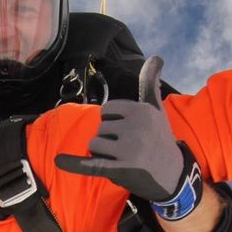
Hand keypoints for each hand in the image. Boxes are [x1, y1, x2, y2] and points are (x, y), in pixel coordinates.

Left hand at [55, 56, 189, 202]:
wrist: (172, 174)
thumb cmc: (160, 138)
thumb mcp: (156, 109)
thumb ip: (150, 83)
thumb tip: (156, 57)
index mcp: (140, 110)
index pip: (106, 111)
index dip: (112, 122)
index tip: (128, 131)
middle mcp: (135, 127)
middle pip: (100, 128)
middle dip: (109, 139)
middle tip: (129, 149)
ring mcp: (128, 149)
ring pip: (94, 145)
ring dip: (103, 154)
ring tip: (123, 159)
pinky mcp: (121, 168)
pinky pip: (91, 163)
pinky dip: (73, 163)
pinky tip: (59, 161)